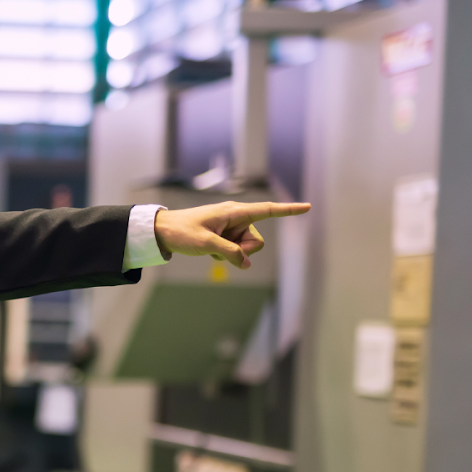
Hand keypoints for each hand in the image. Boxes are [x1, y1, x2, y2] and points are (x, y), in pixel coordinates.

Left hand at [153, 201, 309, 268]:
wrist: (164, 232)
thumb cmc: (182, 232)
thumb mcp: (206, 244)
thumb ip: (229, 253)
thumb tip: (246, 264)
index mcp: (234, 212)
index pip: (267, 210)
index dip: (288, 210)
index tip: (307, 207)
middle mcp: (237, 218)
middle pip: (257, 242)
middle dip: (243, 251)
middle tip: (218, 249)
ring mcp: (232, 228)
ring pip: (247, 249)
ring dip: (231, 254)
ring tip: (211, 247)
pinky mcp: (226, 236)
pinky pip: (236, 252)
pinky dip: (225, 255)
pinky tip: (209, 249)